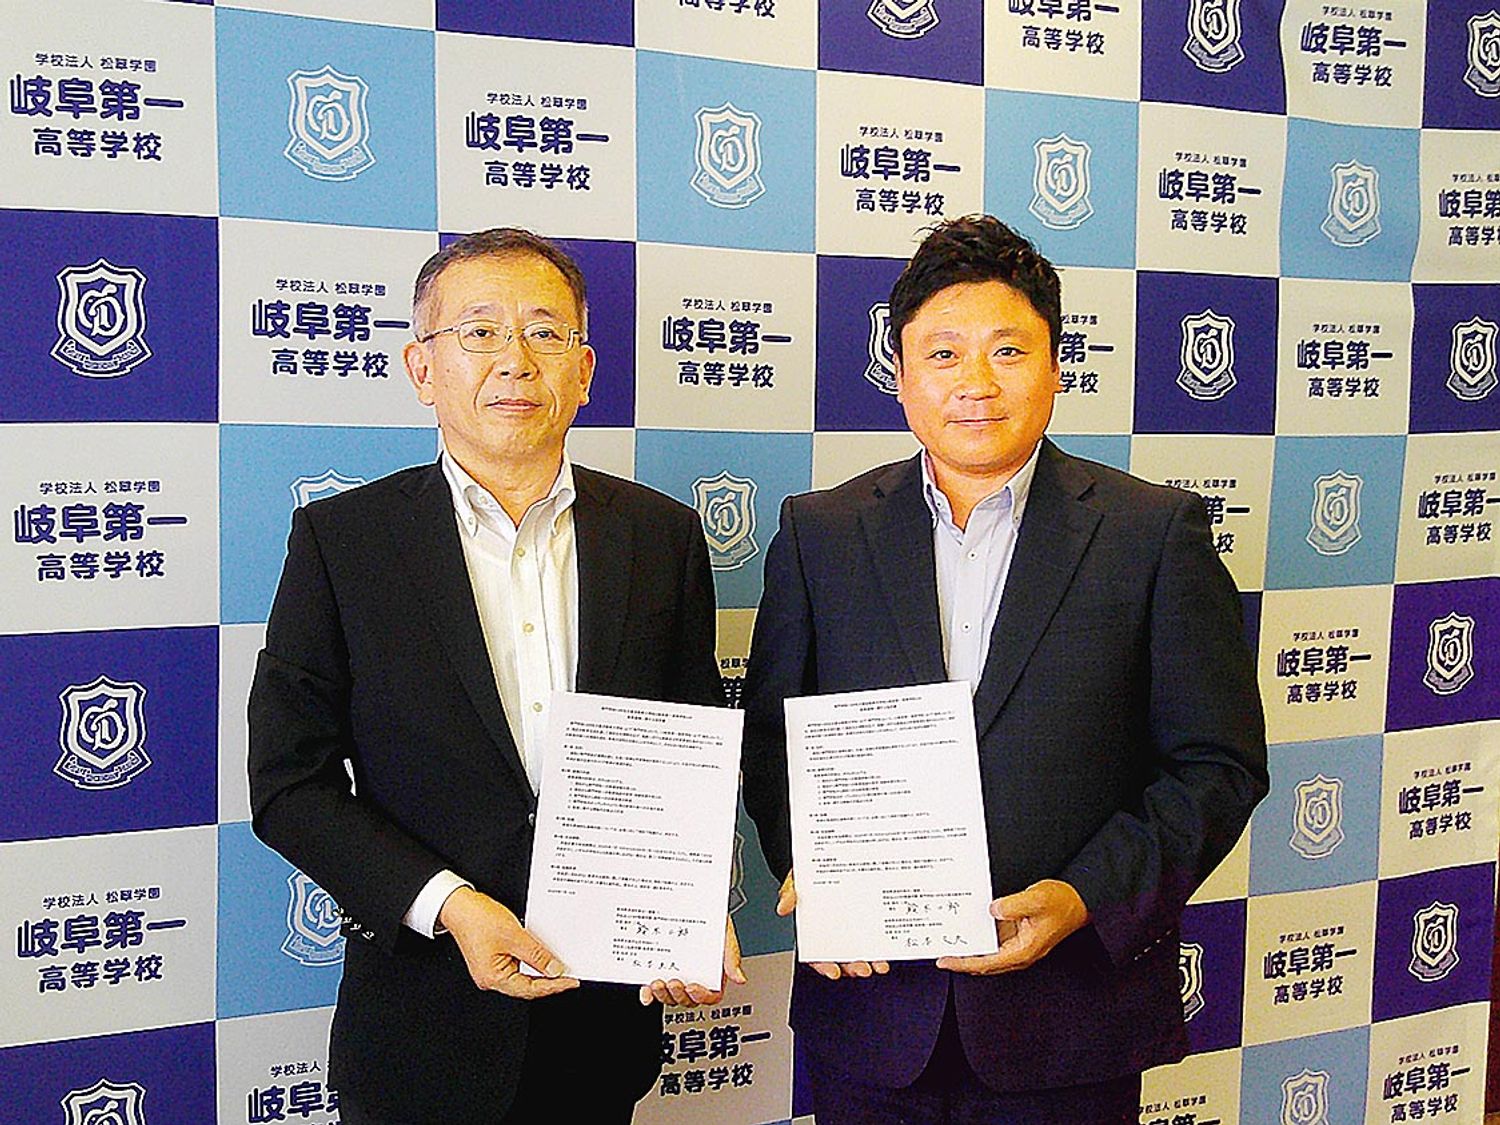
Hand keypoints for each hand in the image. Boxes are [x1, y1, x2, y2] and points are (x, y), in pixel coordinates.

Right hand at [439, 887, 579, 998]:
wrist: (460, 906)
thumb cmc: (478, 919)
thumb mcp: (514, 935)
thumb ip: (536, 955)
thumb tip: (554, 970)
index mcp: (493, 978)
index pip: (530, 988)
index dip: (553, 986)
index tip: (570, 982)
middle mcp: (490, 978)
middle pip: (526, 986)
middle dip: (549, 981)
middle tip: (569, 976)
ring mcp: (490, 970)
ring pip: (522, 976)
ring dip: (540, 972)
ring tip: (559, 966)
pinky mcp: (492, 961)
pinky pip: (516, 967)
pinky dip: (530, 963)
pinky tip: (542, 957)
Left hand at [639, 916, 747, 1005]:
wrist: (694, 899)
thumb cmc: (712, 915)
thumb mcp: (724, 933)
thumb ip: (731, 956)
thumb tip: (739, 979)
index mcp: (713, 972)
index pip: (710, 996)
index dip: (701, 996)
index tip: (693, 987)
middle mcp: (694, 975)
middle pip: (687, 999)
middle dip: (678, 995)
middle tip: (674, 982)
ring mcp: (676, 972)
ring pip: (670, 996)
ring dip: (663, 995)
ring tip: (657, 983)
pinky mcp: (659, 968)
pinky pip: (653, 989)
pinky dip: (648, 995)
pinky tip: (646, 992)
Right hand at [776, 869, 888, 981]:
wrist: (828, 858)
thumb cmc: (810, 874)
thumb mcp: (797, 880)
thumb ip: (790, 893)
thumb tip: (783, 907)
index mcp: (814, 928)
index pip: (816, 953)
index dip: (824, 965)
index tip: (833, 971)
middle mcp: (834, 931)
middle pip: (842, 956)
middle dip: (852, 966)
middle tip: (862, 970)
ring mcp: (851, 926)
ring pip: (860, 950)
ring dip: (870, 961)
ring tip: (880, 966)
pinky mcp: (866, 918)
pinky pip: (873, 936)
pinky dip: (881, 946)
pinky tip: (888, 951)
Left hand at [936, 879, 1087, 975]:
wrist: (1077, 900)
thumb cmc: (1062, 903)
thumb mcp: (1036, 899)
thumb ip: (1013, 905)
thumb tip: (992, 910)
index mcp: (1022, 951)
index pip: (986, 963)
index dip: (964, 963)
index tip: (945, 960)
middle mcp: (1018, 952)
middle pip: (983, 962)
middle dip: (961, 958)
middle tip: (939, 952)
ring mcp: (1017, 944)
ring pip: (988, 952)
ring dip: (970, 948)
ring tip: (947, 940)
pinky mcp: (1017, 935)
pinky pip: (994, 940)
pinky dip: (979, 936)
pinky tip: (967, 926)